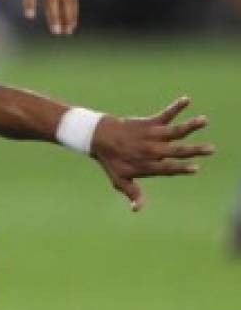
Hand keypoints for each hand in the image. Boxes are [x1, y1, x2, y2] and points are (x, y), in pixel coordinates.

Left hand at [91, 97, 213, 211]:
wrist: (98, 138)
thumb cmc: (111, 161)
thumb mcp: (120, 180)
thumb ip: (133, 193)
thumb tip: (137, 209)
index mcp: (147, 165)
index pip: (167, 168)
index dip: (181, 168)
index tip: (196, 168)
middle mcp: (151, 150)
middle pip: (176, 150)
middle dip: (194, 150)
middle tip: (210, 149)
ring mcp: (151, 136)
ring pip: (174, 131)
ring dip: (190, 125)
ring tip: (204, 121)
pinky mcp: (150, 123)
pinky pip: (165, 114)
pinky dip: (176, 107)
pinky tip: (186, 99)